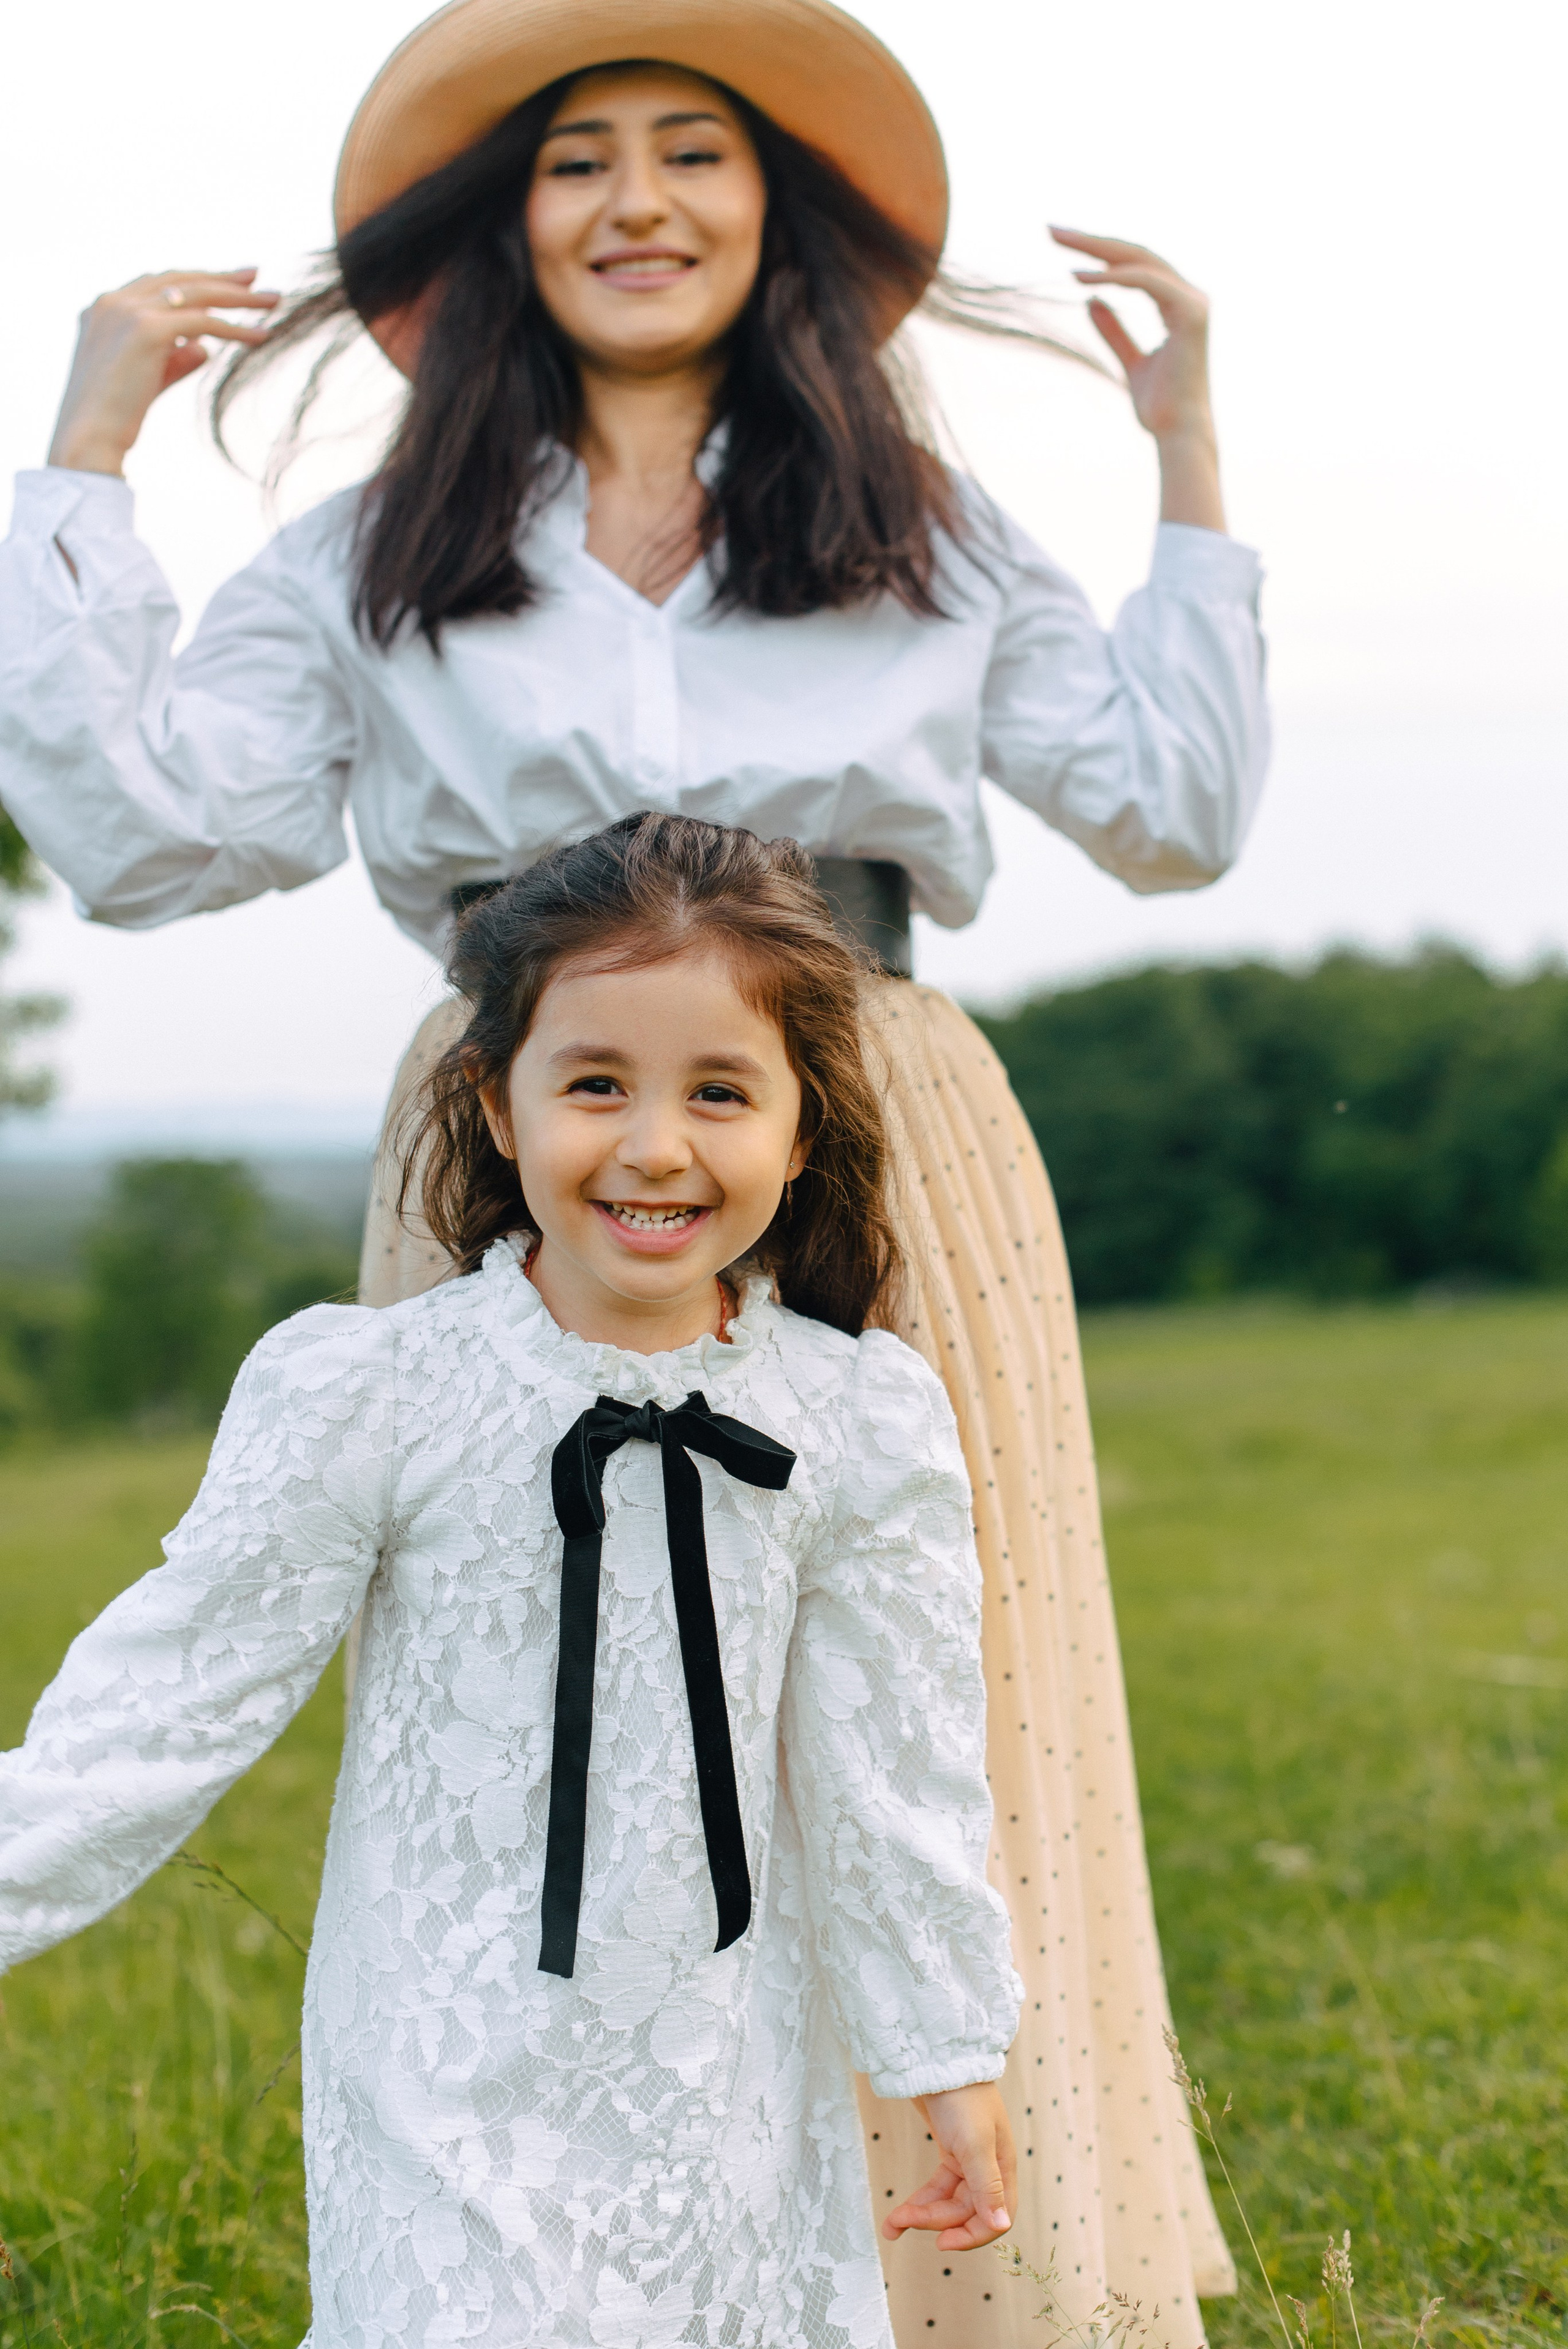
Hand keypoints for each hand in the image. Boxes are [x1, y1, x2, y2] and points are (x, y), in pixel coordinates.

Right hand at [47, 268, 279, 477]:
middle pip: (180, 280)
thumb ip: (174, 358)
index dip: (196, 282)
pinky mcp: (148, 329)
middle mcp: (114, 301)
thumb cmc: (113, 418)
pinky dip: (236, 328)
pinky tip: (261, 336)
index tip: (227, 282)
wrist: (89, 436)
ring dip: (238, 297)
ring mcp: (129, 310)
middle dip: (221, 278)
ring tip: (274, 301)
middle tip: (257, 277)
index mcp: (105, 308)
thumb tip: (204, 348)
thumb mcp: (147, 378)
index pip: (159, 284)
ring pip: (196, 294)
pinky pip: (204, 322)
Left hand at [883, 2080, 1015, 2251]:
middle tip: (899, 2221)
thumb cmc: (961, 2096)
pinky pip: (937, 2187)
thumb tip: (1002, 2226)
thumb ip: (987, 2186)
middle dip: (934, 2221)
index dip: (972, 2235)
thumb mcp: (975, 2143)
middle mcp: (988, 2167)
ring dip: (921, 2214)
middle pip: (965, 2211)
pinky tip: (901, 2211)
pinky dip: (920, 2200)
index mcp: (1002, 2166)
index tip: (942, 2243)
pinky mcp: (949, 2150)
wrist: (936, 2056)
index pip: (996, 2216)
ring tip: (891, 2225)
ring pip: (947, 2202)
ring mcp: (967, 2158)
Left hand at [1049, 228, 1225, 531]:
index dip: (1100, 254)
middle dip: (1092, 241)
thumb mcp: (1128, 361)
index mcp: (1179, 304)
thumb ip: (1114, 330)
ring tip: (1059, 242)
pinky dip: (1112, 277)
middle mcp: (1191, 296)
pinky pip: (1146, 281)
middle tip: (1052, 230)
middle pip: (1137, 254)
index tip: (1063, 246)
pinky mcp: (1190, 312)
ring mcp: (1194, 302)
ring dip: (1097, 249)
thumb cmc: (1159, 407)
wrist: (1178, 434)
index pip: (1136, 265)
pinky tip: (1080, 278)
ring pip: (1140, 260)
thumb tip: (1091, 301)